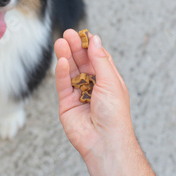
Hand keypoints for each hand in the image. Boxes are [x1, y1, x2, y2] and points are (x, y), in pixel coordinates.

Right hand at [54, 29, 131, 158]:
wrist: (104, 141)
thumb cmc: (115, 115)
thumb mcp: (111, 81)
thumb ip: (100, 60)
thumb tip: (95, 40)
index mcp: (108, 80)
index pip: (97, 58)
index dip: (90, 45)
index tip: (83, 33)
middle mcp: (93, 86)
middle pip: (82, 62)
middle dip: (75, 48)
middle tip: (67, 34)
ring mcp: (79, 94)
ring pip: (70, 71)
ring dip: (65, 56)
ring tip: (60, 42)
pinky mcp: (66, 103)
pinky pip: (62, 84)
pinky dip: (61, 72)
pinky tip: (61, 60)